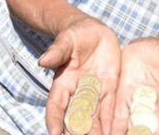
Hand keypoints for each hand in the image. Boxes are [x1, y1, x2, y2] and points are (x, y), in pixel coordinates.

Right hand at [39, 16, 120, 134]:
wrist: (95, 32)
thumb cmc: (75, 35)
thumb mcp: (66, 41)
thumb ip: (57, 52)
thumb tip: (43, 61)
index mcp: (63, 82)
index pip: (56, 105)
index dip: (54, 120)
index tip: (54, 134)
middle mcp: (78, 92)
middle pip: (75, 118)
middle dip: (77, 133)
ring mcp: (94, 93)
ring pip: (94, 118)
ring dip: (96, 132)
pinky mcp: (110, 90)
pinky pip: (110, 109)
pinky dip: (112, 123)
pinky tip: (116, 133)